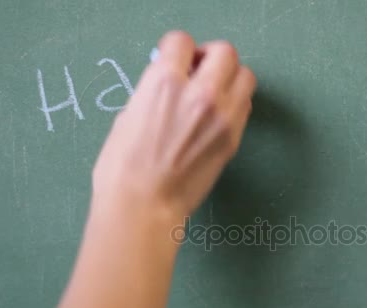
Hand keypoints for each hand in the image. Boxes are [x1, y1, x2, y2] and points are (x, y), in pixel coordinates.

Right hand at [92, 31, 256, 219]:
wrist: (145, 206)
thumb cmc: (122, 167)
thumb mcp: (127, 116)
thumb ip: (153, 93)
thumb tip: (167, 86)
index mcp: (164, 82)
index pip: (182, 41)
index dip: (176, 49)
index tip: (175, 60)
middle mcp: (199, 93)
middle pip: (224, 52)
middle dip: (210, 56)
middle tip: (199, 71)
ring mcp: (222, 116)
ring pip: (245, 76)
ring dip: (230, 77)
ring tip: (213, 92)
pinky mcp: (233, 138)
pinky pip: (245, 105)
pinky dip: (235, 102)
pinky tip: (217, 115)